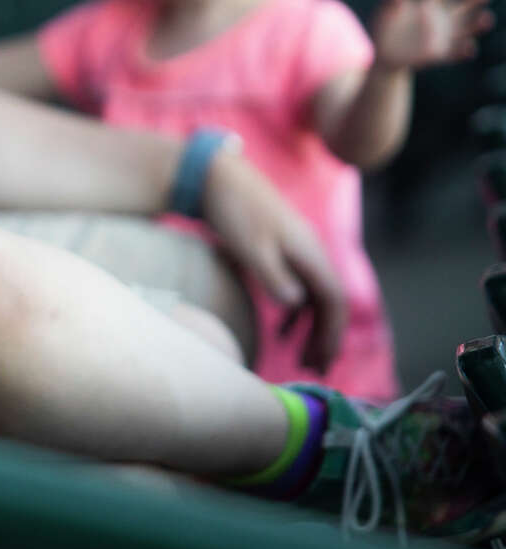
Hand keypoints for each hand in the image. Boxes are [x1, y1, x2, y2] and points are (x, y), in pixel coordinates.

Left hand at [201, 153, 346, 372]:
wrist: (215, 177)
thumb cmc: (232, 211)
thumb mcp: (250, 246)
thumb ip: (274, 276)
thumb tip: (297, 305)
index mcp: (309, 251)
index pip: (334, 300)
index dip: (332, 334)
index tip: (322, 363)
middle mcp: (309, 251)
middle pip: (328, 302)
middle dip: (325, 338)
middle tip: (315, 371)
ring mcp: (295, 250)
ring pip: (313, 296)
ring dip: (311, 328)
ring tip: (301, 359)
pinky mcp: (278, 249)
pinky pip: (298, 287)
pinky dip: (295, 311)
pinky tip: (283, 331)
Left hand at [371, 0, 493, 71]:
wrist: (382, 54)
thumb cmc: (383, 27)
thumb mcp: (383, 10)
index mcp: (428, 3)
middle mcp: (441, 18)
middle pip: (464, 4)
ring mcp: (442, 36)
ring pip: (466, 28)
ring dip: (478, 23)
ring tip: (485, 18)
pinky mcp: (439, 54)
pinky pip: (456, 53)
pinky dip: (464, 51)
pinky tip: (469, 47)